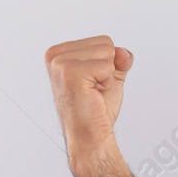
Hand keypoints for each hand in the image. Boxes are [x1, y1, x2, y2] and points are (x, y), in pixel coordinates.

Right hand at [43, 35, 133, 166]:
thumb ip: (118, 58)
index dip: (107, 64)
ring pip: (108, 52)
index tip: (93, 83)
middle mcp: (55, 56)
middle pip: (106, 43)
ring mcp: (61, 63)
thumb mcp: (110, 75)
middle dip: (108, 69)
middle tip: (94, 90)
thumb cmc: (95, 109)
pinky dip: (107, 83)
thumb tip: (122, 52)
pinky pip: (107, 66)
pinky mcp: (70, 72)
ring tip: (93, 92)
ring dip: (107, 76)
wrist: (90, 136)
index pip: (103, 41)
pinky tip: (93, 94)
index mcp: (59, 53)